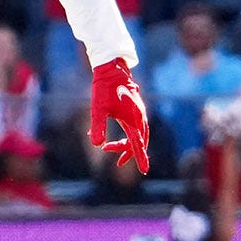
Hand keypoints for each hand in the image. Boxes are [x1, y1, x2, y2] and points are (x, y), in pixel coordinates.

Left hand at [88, 57, 150, 173]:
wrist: (112, 70)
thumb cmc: (104, 89)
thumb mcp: (98, 109)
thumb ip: (98, 126)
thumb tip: (96, 144)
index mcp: (133, 119)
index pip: (138, 144)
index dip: (141, 158)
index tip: (145, 170)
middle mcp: (140, 117)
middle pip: (140, 141)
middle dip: (128, 151)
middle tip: (113, 157)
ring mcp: (140, 113)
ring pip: (139, 135)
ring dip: (128, 144)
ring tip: (111, 148)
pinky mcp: (137, 109)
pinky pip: (137, 128)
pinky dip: (129, 135)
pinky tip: (114, 135)